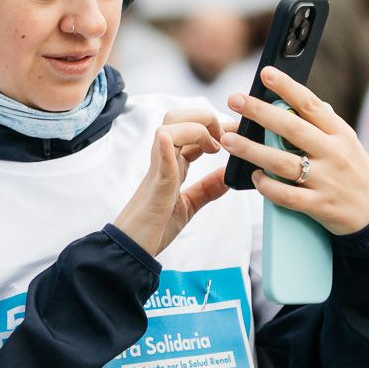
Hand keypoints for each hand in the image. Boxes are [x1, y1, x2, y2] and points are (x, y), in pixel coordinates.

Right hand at [112, 111, 230, 256]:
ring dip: (194, 130)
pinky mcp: (157, 187)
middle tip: (223, 139)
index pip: (191, 130)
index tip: (235, 133)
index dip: (214, 126)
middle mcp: (164, 162)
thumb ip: (207, 189)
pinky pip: (161, 161)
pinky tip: (169, 141)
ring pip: (168, 129)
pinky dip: (166, 148)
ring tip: (211, 147)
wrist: (133, 249)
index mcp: (173, 165)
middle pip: (175, 118)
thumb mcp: (188, 205)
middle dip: (203, 118)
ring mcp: (159, 171)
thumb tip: (228, 176)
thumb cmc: (154, 227)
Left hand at [220, 69, 368, 234]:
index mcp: (340, 133)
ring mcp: (327, 180)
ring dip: (251, 150)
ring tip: (229, 140)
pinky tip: (254, 176)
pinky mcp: (319, 206)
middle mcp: (334, 153)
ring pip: (282, 162)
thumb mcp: (346, 143)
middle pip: (291, 128)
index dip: (288, 87)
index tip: (266, 73)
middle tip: (235, 100)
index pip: (311, 105)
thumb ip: (321, 126)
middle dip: (260, 112)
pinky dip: (267, 186)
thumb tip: (288, 104)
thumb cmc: (354, 172)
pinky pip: (287, 196)